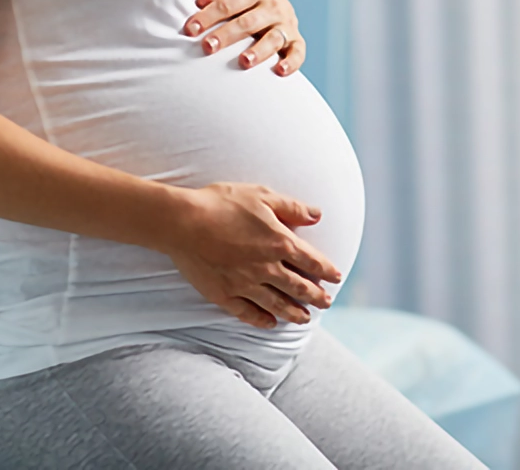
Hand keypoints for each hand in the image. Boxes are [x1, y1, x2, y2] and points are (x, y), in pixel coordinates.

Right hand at [166, 182, 343, 329]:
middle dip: (315, 296)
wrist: (182, 221)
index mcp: (279, 242)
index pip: (311, 261)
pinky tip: (269, 323)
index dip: (326, 270)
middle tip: (327, 303)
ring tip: (304, 319)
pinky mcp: (223, 294)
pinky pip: (246, 312)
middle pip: (298, 286)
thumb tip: (317, 215)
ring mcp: (245, 284)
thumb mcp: (262, 195)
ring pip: (276, 303)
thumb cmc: (222, 203)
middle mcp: (266, 267)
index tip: (336, 278)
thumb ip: (291, 207)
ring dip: (293, 312)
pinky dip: (260, 320)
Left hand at [182, 0, 305, 75]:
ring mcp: (286, 24)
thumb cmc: (244, 3)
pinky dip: (291, 62)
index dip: (208, 16)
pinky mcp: (297, 41)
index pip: (228, 3)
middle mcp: (272, 6)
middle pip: (248, 21)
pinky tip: (279, 71)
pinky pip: (298, 52)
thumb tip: (200, 1)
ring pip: (273, 38)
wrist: (276, 6)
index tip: (190, 30)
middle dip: (227, 34)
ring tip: (244, 62)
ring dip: (259, 50)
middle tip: (208, 47)